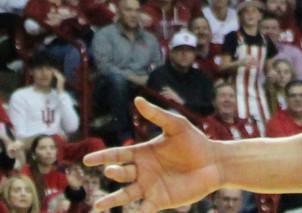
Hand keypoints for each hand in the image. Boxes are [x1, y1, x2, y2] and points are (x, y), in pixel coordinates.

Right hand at [85, 98, 223, 210]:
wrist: (213, 162)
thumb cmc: (194, 141)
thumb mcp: (175, 125)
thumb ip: (157, 114)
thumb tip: (137, 100)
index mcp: (142, 152)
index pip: (117, 154)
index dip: (102, 157)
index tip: (87, 160)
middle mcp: (142, 171)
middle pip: (121, 173)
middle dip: (114, 172)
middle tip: (110, 170)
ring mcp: (150, 187)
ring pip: (126, 195)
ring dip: (113, 200)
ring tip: (98, 206)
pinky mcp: (161, 200)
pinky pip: (145, 208)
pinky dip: (137, 212)